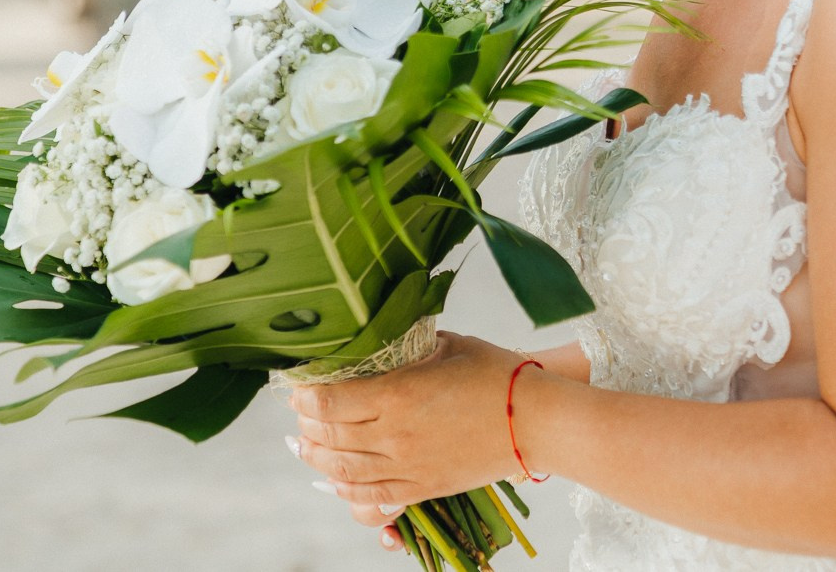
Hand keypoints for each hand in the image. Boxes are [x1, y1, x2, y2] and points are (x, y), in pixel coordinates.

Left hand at [286, 332, 537, 545]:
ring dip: (317, 458)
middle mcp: (394, 434)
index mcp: (398, 393)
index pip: (330, 399)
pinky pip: (372, 497)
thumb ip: (411, 345)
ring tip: (304, 447)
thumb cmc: (498, 374)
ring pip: (344, 470)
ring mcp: (407, 465)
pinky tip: (335, 481)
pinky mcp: (423, 487)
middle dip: (306, 424)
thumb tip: (387, 338)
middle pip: (330, 435)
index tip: (298, 385)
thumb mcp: (450, 345)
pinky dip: (346, 491)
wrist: (537, 421)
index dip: (305, 394)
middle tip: (299, 413)